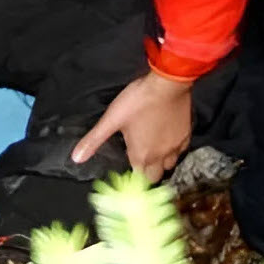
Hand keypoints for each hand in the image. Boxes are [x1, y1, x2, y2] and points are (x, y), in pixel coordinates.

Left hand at [72, 71, 192, 182]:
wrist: (167, 84)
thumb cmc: (137, 101)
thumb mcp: (111, 119)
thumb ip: (94, 140)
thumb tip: (76, 158)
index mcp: (141, 155)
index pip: (139, 179)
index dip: (133, 176)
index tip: (128, 168)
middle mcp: (161, 157)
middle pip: (155, 176)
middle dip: (147, 172)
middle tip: (139, 159)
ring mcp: (176, 147)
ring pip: (170, 164)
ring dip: (161, 162)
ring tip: (152, 150)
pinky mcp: (187, 135)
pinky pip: (180, 151)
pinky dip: (173, 150)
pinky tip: (166, 139)